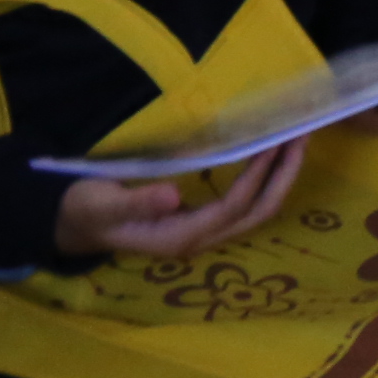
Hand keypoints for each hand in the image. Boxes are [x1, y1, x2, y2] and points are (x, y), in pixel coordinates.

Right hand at [55, 139, 308, 261]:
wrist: (75, 226)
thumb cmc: (85, 211)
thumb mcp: (101, 203)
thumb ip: (135, 202)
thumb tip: (173, 196)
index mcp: (178, 237)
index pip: (232, 207)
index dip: (256, 176)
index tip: (274, 142)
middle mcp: (198, 239)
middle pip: (257, 213)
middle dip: (283, 177)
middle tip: (302, 137)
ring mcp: (203, 232)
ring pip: (255, 211)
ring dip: (279, 178)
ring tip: (295, 141)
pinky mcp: (202, 221)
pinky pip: (244, 204)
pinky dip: (264, 180)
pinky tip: (271, 156)